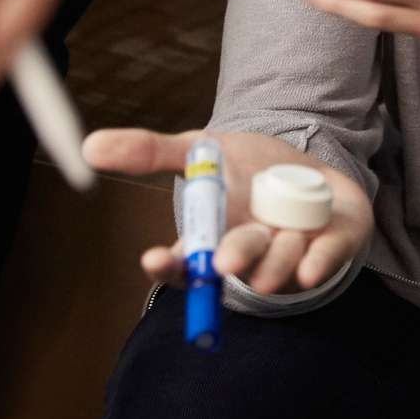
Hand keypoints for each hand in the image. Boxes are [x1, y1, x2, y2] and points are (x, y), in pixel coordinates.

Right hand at [83, 127, 371, 294]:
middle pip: (238, 262)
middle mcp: (251, 253)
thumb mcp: (200, 152)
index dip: (171, 264)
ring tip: (275, 242)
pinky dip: (317, 264)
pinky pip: (325, 260)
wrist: (307, 168)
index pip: (186, 262)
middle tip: (224, 262)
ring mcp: (292, 253)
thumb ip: (149, 152)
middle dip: (233, 259)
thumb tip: (88, 147)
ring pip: (280, 263)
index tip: (155, 259)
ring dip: (275, 256)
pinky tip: (308, 271)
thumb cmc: (246, 169)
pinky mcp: (331, 247)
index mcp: (215, 237)